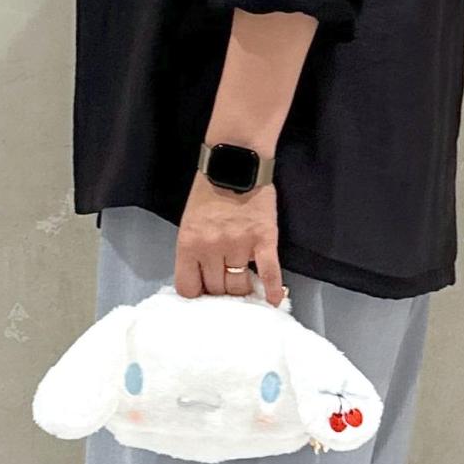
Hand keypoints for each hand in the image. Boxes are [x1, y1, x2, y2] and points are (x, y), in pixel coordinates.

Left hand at [175, 173, 285, 305]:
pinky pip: (269, 272)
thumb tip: (204, 277)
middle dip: (221, 292)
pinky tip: (274, 301)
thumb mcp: (189, 221)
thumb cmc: (209, 190)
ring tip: (246, 289)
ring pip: (240, 286)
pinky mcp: (264, 239)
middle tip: (228, 288)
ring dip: (243, 290)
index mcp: (189, 244)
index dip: (198, 294)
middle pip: (217, 289)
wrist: (235, 162)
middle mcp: (212, 249)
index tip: (205, 292)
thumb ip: (194, 250)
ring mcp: (239, 245)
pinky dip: (272, 289)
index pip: (189, 287)